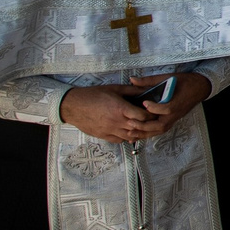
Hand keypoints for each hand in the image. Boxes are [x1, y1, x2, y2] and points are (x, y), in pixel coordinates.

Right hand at [59, 74, 208, 142]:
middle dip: (149, 125)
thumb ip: (132, 90)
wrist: (74, 106)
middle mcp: (118, 122)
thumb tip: (145, 89)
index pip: (143, 116)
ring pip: (132, 136)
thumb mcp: (114, 89)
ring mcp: (111, 130)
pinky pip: (121, 140)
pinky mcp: (105, 136)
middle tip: (155, 121)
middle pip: (140, 128)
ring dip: (140, 133)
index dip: (152, 114)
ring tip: (146, 128)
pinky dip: (129, 137)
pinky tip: (132, 133)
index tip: (156, 111)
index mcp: (121, 109)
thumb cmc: (93, 95)